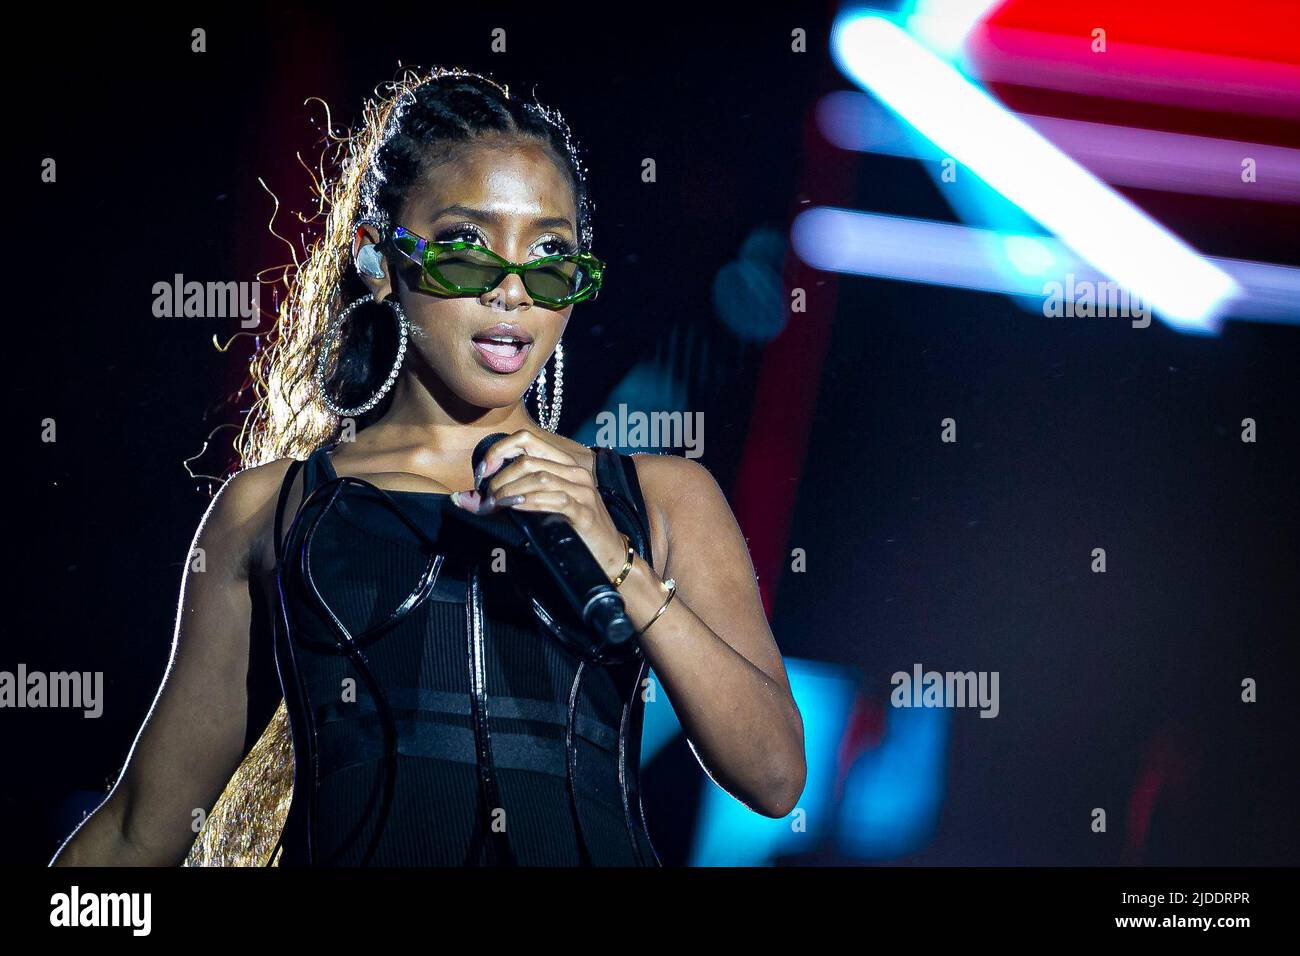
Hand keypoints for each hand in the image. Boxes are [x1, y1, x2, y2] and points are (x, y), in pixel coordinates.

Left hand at [450, 430, 628, 580]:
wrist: (606, 555)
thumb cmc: (570, 530)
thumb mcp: (541, 507)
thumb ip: (509, 498)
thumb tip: (464, 499)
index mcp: (565, 463)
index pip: (527, 439)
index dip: (499, 451)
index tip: (482, 473)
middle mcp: (575, 471)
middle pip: (528, 460)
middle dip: (500, 478)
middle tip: (488, 497)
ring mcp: (583, 490)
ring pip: (539, 477)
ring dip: (510, 491)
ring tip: (497, 504)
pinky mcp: (584, 511)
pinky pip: (554, 499)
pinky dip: (530, 502)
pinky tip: (515, 508)